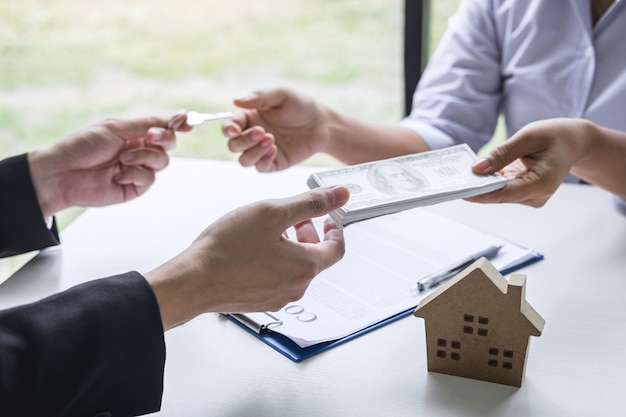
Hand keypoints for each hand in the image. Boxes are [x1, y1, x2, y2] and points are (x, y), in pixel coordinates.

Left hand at [28, 114, 188, 217]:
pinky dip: (135, 174)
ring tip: (122, 159)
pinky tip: (117, 175)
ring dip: (144, 157)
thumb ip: (148, 123)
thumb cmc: (83, 146)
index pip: (163, 126)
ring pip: (162, 161)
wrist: (63, 173)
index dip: (177, 124)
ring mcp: (138, 168)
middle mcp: (138, 149)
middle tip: (150, 137)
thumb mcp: (117, 127)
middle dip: (164, 138)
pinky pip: (149, 179)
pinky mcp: (135, 187)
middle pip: (169, 143)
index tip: (188, 122)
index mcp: (133, 132)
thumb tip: (177, 116)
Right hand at [146, 185, 350, 329]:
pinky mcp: (259, 302)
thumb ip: (310, 203)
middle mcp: (296, 287)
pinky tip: (252, 249)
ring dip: (290, 247)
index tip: (326, 216)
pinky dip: (274, 262)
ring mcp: (277, 298)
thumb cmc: (230, 247)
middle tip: (294, 219)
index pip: (337, 248)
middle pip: (315, 258)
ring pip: (294, 269)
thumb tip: (341, 194)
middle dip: (309, 235)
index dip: (334, 228)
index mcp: (306, 266)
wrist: (194, 281)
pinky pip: (276, 279)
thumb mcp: (273, 213)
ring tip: (268, 231)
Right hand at [222, 87, 330, 171]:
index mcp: (249, 118)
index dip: (228, 130)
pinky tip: (275, 149)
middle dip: (244, 141)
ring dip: (253, 151)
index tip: (235, 130)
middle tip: (262, 131)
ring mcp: (262, 151)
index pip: (229, 127)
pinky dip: (264, 159)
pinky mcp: (274, 162)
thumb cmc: (301, 106)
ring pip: (244, 160)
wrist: (322, 123)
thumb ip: (259, 97)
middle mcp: (252, 136)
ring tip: (271, 139)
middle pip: (233, 146)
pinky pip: (260, 167)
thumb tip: (236, 101)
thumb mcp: (282, 95)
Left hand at [467, 118, 588, 206]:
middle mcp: (537, 195)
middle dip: (475, 187)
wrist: (574, 142)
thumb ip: (502, 154)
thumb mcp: (527, 137)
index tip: (458, 190)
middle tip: (450, 181)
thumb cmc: (554, 135)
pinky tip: (472, 173)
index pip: (504, 194)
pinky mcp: (524, 193)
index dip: (480, 193)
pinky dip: (488, 180)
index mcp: (542, 182)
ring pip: (498, 193)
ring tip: (457, 175)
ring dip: (480, 183)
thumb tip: (476, 168)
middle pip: (499, 195)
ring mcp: (531, 197)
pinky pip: (501, 189)